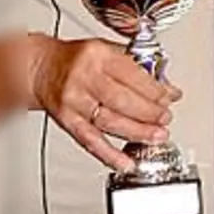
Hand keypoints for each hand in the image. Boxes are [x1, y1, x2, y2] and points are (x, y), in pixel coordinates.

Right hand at [30, 36, 178, 172]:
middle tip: (166, 119)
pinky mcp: (67, 121)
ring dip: (138, 133)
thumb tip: (166, 87)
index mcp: (98, 56)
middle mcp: (84, 78)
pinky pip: (90, 141)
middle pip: (123, 100)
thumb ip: (135, 67)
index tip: (172, 97)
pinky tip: (126, 163)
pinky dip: (110, 155)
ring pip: (110, 122)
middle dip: (150, 113)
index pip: (134, 76)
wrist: (41, 69)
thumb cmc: (77, 59)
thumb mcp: (107, 50)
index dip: (157, 90)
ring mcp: (74, 101)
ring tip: (157, 137)